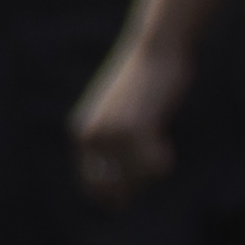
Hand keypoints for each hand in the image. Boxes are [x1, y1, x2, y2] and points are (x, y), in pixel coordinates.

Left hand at [70, 26, 187, 203]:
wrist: (154, 49)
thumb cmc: (143, 83)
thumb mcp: (118, 116)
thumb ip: (113, 146)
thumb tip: (118, 193)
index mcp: (81, 133)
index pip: (91, 185)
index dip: (114, 195)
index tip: (132, 191)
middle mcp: (90, 136)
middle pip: (115, 189)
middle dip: (137, 185)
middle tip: (153, 161)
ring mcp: (110, 134)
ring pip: (137, 179)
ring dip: (153, 169)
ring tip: (159, 140)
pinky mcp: (134, 130)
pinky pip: (154, 168)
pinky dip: (164, 160)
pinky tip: (163, 135)